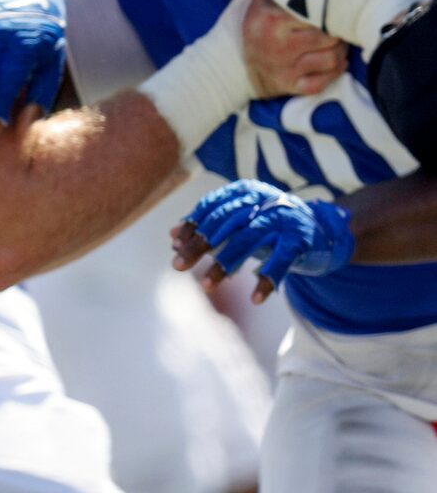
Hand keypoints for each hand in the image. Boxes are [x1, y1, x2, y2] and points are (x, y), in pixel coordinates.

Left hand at [171, 179, 353, 301]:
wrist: (319, 231)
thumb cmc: (269, 228)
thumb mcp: (239, 225)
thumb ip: (208, 228)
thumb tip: (172, 236)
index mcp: (247, 193)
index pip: (213, 207)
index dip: (193, 226)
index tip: (176, 247)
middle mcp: (265, 201)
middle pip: (226, 222)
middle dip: (200, 245)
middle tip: (177, 266)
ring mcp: (285, 218)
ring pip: (249, 239)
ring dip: (226, 264)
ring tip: (206, 286)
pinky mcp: (302, 238)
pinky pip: (282, 261)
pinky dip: (268, 280)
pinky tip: (255, 299)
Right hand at [239, 0, 348, 99]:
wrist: (226, 65)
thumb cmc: (256, 26)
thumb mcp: (262, 1)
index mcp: (274, 20)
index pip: (320, 12)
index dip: (335, 8)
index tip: (339, 6)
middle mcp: (279, 46)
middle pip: (332, 36)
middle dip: (341, 31)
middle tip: (341, 26)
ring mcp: (284, 69)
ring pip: (332, 59)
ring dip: (340, 51)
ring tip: (338, 43)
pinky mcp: (287, 86)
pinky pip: (320, 84)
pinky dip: (333, 73)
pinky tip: (334, 63)